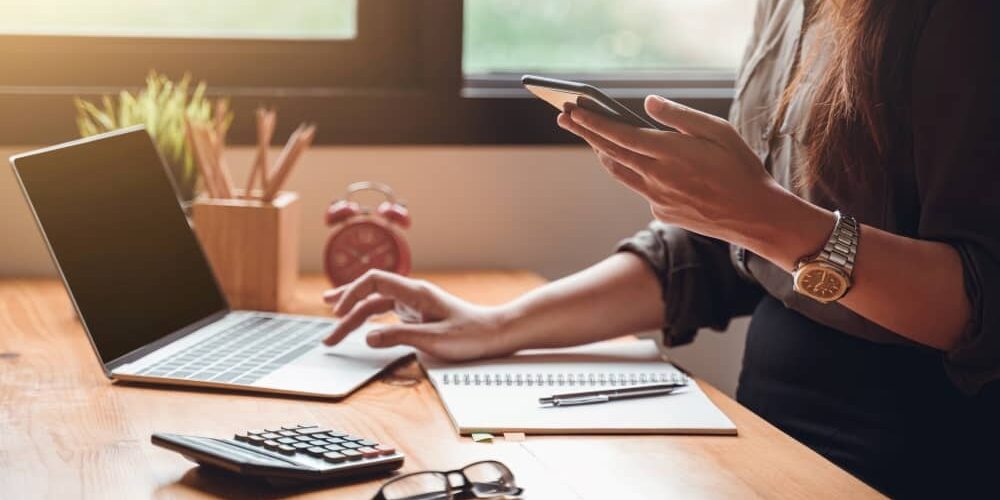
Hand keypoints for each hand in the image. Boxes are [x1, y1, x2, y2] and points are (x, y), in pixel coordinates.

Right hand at [321, 270, 514, 360]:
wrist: (495, 333)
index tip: (337, 313)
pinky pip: (386, 312)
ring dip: (354, 316)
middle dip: (346, 309)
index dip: (352, 293)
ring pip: (376, 304)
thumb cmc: (471, 335)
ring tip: (333, 328)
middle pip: (370, 294)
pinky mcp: (417, 314)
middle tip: (328, 330)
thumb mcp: (434, 340)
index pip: (374, 281)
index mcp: (415, 292)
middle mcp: (412, 294)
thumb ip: (399, 337)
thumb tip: (367, 337)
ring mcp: (414, 303)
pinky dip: (369, 318)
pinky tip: (359, 324)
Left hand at [557, 95, 810, 251]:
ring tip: (591, 136)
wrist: (755, 215)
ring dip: (602, 152)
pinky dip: (633, 171)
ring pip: (620, 172)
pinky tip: (634, 161)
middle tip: (564, 116)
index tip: (573, 109)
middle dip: (585, 132)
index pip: (620, 135)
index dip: (593, 122)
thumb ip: (679, 116)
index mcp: (670, 153)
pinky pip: (640, 187)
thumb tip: (648, 103)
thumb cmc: (741, 167)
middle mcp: (657, 177)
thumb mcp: (718, 130)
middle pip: (610, 152)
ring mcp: (657, 197)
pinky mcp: (661, 211)